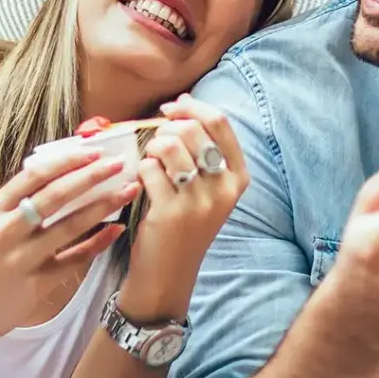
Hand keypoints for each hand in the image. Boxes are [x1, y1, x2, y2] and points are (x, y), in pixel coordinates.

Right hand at [0, 143, 139, 349]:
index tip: (95, 151)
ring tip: (127, 191)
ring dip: (102, 206)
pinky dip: (97, 243)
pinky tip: (117, 229)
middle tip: (118, 164)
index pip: (34, 175)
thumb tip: (71, 166)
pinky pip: (74, 259)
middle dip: (90, 177)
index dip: (67, 161)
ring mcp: (21, 258)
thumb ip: (27, 196)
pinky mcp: (37, 283)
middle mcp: (7, 231)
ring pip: (68, 227)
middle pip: (54, 198)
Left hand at [116, 94, 248, 323]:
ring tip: (150, 162)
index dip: (192, 106)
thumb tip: (181, 102)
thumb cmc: (185, 224)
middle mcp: (224, 189)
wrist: (168, 276)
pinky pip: (149, 168)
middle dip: (166, 128)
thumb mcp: (208, 189)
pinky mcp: (170, 212)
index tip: (172, 107)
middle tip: (156, 143)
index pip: (220, 123)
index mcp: (238, 178)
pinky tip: (142, 183)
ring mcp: (199, 202)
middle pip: (192, 130)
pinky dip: (140, 169)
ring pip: (169, 146)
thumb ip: (201, 149)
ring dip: (152, 147)